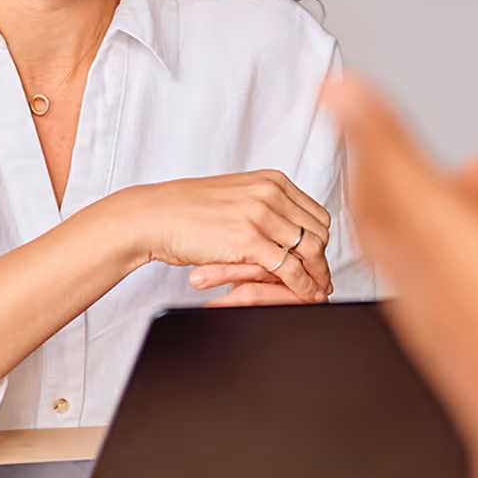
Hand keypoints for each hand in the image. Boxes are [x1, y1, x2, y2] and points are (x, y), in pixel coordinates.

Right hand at [115, 171, 331, 303]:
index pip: (316, 214)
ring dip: (317, 275)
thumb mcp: (236, 196)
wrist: (155, 216)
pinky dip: (303, 286)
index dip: (322, 240)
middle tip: (321, 280)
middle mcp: (270, 193)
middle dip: (323, 260)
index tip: (320, 259)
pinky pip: (290, 269)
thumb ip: (265, 205)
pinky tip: (305, 297)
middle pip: (319, 232)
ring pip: (310, 250)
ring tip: (316, 292)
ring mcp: (261, 215)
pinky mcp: (248, 240)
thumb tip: (287, 228)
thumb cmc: (187, 210)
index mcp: (271, 180)